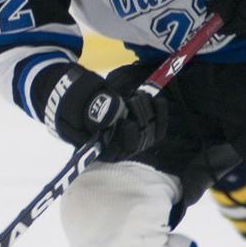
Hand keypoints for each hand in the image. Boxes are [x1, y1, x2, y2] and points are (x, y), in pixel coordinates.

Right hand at [44, 65, 167, 160]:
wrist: (94, 106)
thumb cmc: (86, 111)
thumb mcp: (85, 112)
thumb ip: (95, 113)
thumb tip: (111, 114)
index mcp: (105, 152)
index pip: (119, 151)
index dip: (126, 138)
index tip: (126, 122)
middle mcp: (123, 151)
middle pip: (138, 141)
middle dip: (138, 118)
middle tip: (133, 99)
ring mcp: (139, 142)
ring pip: (150, 132)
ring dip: (147, 111)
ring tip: (138, 95)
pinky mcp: (150, 131)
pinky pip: (159, 126)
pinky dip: (160, 112)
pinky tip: (158, 99)